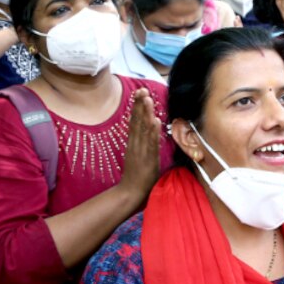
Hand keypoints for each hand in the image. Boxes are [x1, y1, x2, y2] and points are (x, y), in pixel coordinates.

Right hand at [118, 88, 160, 202]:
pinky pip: (151, 143)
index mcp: (133, 144)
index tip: (140, 93)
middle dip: (140, 105)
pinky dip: (153, 131)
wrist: (129, 194)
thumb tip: (147, 134)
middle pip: (137, 122)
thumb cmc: (136, 179)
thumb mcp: (138, 159)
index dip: (137, 107)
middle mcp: (136, 145)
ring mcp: (141, 152)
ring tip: (148, 99)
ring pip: (143, 129)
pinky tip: (154, 120)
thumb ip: (142, 147)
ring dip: (146, 114)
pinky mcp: (148, 159)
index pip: (135, 122)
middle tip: (142, 89)